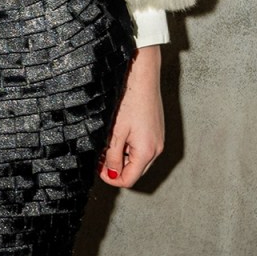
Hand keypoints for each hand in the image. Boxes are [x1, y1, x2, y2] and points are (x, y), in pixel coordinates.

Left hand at [100, 44, 163, 186]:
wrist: (142, 76)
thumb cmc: (129, 100)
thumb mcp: (114, 132)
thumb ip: (112, 157)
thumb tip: (111, 174)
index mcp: (147, 151)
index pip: (128, 179)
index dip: (111, 177)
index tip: (98, 169)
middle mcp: (157, 148)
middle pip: (134, 171)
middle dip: (116, 167)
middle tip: (99, 155)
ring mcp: (158, 139)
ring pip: (138, 159)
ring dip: (122, 156)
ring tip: (108, 141)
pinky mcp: (156, 130)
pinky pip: (142, 147)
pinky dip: (129, 146)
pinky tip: (119, 133)